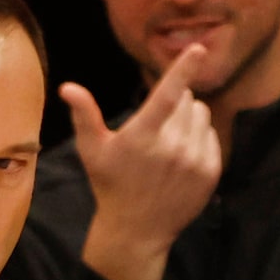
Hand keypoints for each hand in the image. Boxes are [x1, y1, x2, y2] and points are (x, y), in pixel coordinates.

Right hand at [63, 45, 220, 279]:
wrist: (138, 230)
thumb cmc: (110, 184)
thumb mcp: (92, 150)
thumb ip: (84, 115)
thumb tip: (68, 87)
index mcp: (143, 136)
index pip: (168, 94)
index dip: (184, 69)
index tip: (199, 50)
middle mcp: (173, 147)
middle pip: (187, 100)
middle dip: (175, 102)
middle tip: (155, 125)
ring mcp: (195, 161)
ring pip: (202, 115)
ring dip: (189, 117)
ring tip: (168, 139)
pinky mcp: (210, 172)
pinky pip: (212, 136)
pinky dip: (200, 137)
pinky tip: (181, 155)